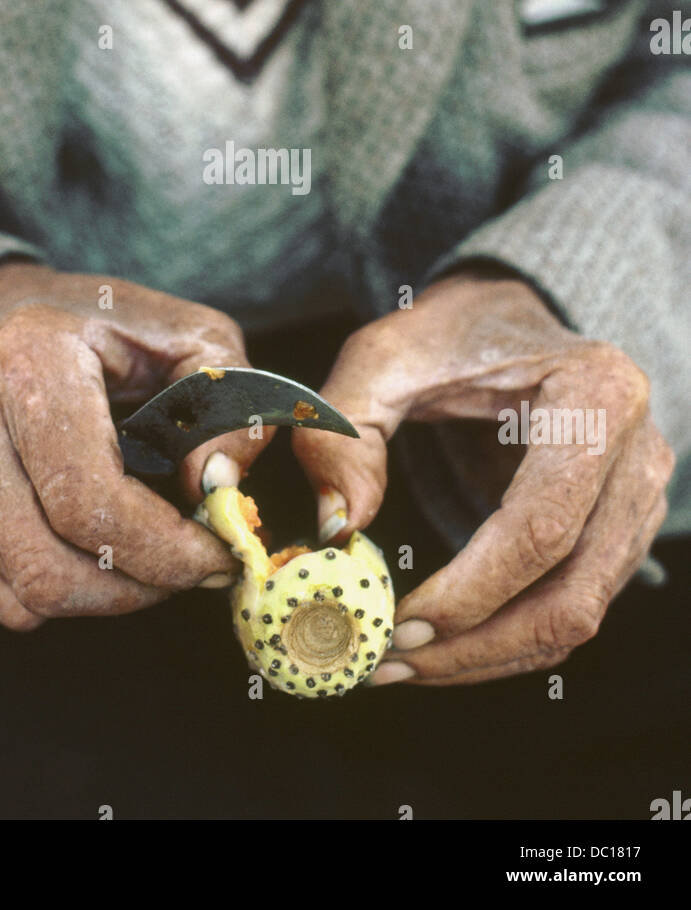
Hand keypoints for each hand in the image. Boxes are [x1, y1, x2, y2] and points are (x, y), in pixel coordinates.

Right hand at [0, 262, 276, 629]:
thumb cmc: (103, 332)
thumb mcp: (188, 336)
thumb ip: (225, 402)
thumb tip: (218, 484)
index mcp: (27, 363)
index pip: (86, 501)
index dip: (162, 550)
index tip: (217, 556)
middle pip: (49, 566)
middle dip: (140, 586)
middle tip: (189, 567)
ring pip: (26, 595)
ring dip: (106, 595)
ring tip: (146, 552)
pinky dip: (61, 596)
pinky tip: (89, 547)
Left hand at [290, 269, 674, 684]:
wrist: (507, 318)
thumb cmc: (448, 332)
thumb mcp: (383, 356)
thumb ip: (345, 430)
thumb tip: (339, 528)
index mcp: (596, 395)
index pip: (543, 522)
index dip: (473, 589)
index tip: (400, 621)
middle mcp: (637, 453)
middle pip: (573, 592)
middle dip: (477, 644)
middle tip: (390, 661)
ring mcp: (639, 499)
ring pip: (577, 616)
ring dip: (487, 655)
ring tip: (400, 661)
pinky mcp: (620, 532)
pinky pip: (570, 607)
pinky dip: (505, 638)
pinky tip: (439, 643)